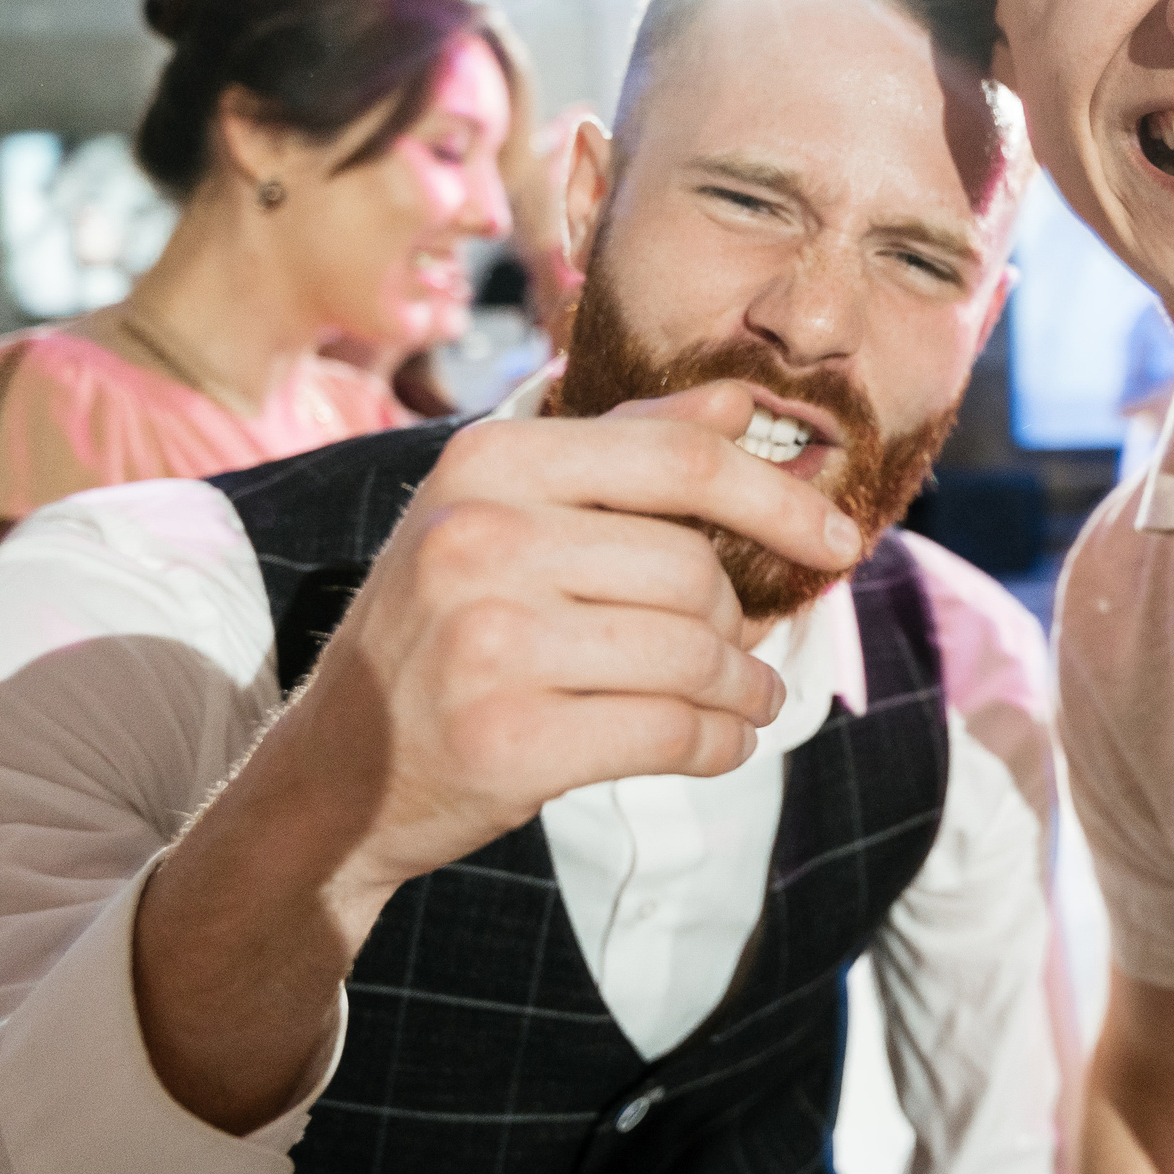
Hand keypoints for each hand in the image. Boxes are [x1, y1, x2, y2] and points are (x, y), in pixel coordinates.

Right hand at [133, 383, 860, 1133]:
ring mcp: (486, 643)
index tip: (838, 537)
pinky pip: (672, 732)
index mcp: (487, 462)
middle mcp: (477, 539)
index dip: (777, 498)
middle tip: (741, 648)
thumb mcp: (505, 512)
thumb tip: (738, 400)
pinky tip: (719, 744)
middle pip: (692, 569)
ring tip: (747, 699)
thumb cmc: (441, 627)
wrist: (334, 773)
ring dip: (743, 687)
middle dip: (737, 617)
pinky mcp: (506, 741)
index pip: (679, 458)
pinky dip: (718, 744)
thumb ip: (624, 449)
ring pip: (693, 654)